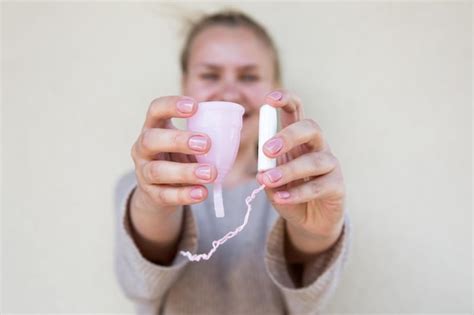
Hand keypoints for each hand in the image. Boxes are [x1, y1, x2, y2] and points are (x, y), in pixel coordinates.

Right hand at [131, 96, 217, 214]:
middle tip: (206, 144)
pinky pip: (165, 195)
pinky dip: (185, 195)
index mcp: (154, 128)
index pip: (155, 109)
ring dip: (186, 172)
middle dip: (179, 140)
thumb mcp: (187, 144)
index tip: (195, 106)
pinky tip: (202, 193)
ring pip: (158, 170)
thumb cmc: (179, 159)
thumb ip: (202, 136)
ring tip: (211, 173)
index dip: (171, 105)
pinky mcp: (150, 194)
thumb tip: (232, 130)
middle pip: (151, 140)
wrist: (160, 191)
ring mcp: (143, 172)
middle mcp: (142, 148)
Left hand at [257, 90, 344, 259]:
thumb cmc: (290, 193)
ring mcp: (330, 165)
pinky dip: (298, 193)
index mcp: (298, 139)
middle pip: (311, 128)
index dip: (286, 100)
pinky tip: (281, 198)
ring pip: (315, 160)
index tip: (269, 99)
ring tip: (268, 181)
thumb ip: (268, 173)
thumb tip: (263, 170)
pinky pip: (319, 186)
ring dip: (289, 170)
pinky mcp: (337, 186)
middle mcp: (317, 146)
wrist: (310, 221)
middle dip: (289, 135)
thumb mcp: (273, 183)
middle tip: (267, 150)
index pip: (296, 110)